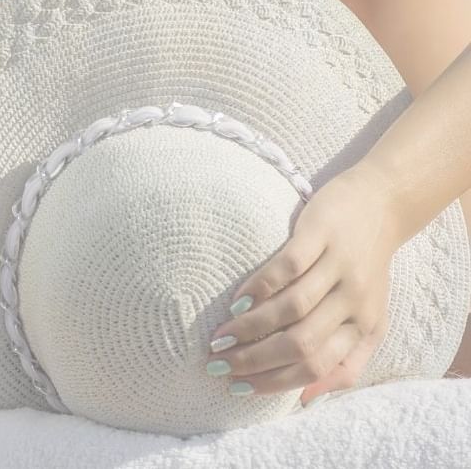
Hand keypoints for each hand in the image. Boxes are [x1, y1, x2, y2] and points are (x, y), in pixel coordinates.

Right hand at [205, 165, 401, 404]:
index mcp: (366, 326)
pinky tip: (237, 300)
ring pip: (292, 309)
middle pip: (301, 343)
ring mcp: (339, 266)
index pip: (319, 366)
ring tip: (220, 336)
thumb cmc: (367, 265)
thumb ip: (346, 361)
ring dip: (250, 327)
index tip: (238, 386)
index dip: (275, 381)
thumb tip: (305, 399)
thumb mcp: (368, 318)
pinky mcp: (320, 234)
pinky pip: (287, 267)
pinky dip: (259, 287)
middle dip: (254, 359)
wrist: (383, 203)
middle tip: (219, 363)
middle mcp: (355, 300)